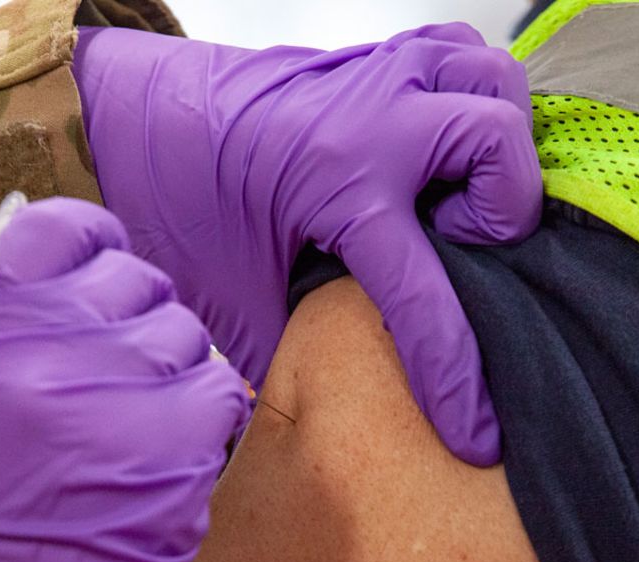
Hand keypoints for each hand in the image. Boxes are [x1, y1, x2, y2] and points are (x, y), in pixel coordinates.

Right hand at [0, 198, 249, 561]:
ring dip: (172, 374)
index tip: (105, 259)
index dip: (94, 242)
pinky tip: (172, 455)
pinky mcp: (178, 444)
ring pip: (183, 333)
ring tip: (137, 433)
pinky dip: (206, 418)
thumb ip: (16, 338)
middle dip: (137, 320)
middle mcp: (48, 348)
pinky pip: (219, 388)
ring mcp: (116, 393)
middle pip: (133, 279)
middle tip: (122, 376)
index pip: (59, 231)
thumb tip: (79, 288)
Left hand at [74, 23, 540, 465]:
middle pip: (496, 142)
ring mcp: (380, 75)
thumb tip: (322, 418)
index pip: (422, 292)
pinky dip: (474, 97)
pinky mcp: (379, 57)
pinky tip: (443, 148)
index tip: (476, 434)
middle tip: (453, 248)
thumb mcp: (226, 297)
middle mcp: (372, 120)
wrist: (138, 110)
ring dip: (497, 143)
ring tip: (456, 195)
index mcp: (335, 185)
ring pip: (493, 82)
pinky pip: (464, 51)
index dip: (457, 377)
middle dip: (501, 213)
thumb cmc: (175, 196)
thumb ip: (285, 354)